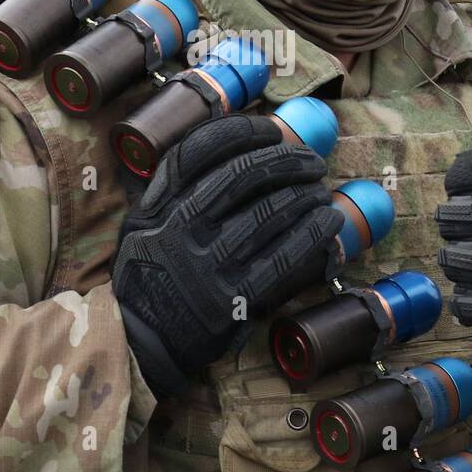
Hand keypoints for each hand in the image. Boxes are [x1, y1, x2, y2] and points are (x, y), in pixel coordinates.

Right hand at [113, 113, 343, 397]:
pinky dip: (312, 234)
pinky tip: (329, 222)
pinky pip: (283, 258)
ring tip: (322, 193)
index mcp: (157, 205)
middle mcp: (179, 229)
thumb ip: (171, 188)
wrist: (144, 342)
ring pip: (269, 213)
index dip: (245, 132)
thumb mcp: (142, 225)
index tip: (273, 129)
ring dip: (306, 196)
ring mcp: (207, 265)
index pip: (203, 149)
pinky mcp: (233, 299)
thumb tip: (230, 145)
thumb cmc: (151, 275)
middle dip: (286, 160)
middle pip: (243, 175)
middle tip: (311, 161)